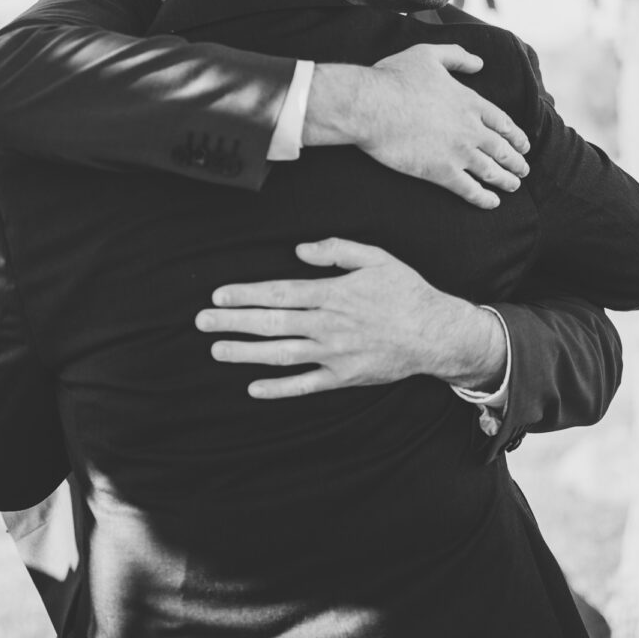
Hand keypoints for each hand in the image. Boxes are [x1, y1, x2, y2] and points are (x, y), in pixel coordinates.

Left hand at [194, 238, 505, 398]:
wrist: (437, 334)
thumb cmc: (406, 291)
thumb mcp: (375, 257)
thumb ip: (336, 250)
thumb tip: (300, 251)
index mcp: (332, 294)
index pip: (279, 293)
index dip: (246, 295)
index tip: (219, 296)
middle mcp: (327, 325)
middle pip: (271, 323)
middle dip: (233, 322)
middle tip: (201, 322)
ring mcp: (333, 354)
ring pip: (281, 355)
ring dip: (246, 353)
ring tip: (217, 349)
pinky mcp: (343, 377)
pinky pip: (305, 385)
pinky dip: (278, 387)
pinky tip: (253, 387)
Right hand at [304, 44, 529, 208]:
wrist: (370, 106)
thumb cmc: (394, 78)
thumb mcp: (428, 55)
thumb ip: (456, 57)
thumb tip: (479, 63)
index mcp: (469, 102)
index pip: (502, 122)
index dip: (516, 136)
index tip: (523, 145)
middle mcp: (471, 129)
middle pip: (502, 149)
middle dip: (516, 161)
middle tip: (524, 170)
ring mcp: (459, 152)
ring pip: (491, 171)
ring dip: (506, 180)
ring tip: (514, 186)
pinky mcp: (441, 172)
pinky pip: (470, 190)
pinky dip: (484, 198)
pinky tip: (492, 203)